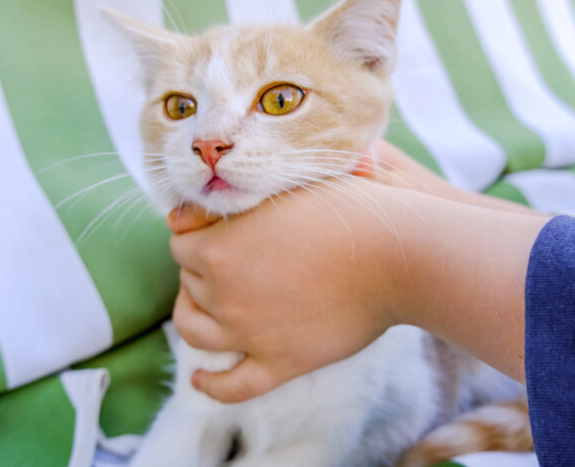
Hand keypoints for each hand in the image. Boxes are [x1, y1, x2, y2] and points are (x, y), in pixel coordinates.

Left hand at [168, 178, 411, 402]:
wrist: (395, 255)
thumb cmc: (344, 211)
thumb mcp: (279, 188)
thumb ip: (231, 201)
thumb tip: (183, 217)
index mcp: (218, 248)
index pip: (179, 244)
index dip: (195, 235)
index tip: (214, 234)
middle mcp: (224, 293)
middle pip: (188, 283)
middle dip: (200, 271)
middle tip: (228, 262)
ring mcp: (249, 333)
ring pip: (193, 331)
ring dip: (192, 316)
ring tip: (203, 308)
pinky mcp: (280, 363)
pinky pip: (232, 386)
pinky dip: (211, 385)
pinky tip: (201, 378)